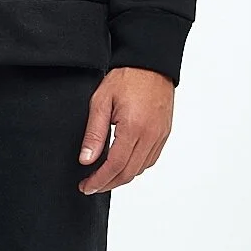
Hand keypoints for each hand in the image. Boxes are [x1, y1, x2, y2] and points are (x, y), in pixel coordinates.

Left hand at [77, 66, 174, 193]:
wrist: (151, 63)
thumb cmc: (127, 77)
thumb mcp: (101, 101)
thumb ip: (94, 133)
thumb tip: (86, 160)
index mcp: (134, 128)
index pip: (115, 165)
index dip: (99, 180)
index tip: (86, 187)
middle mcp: (150, 135)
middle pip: (129, 173)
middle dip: (108, 184)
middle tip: (91, 186)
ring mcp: (160, 136)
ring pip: (140, 169)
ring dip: (121, 177)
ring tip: (104, 177)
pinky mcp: (164, 134)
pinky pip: (150, 159)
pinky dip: (135, 167)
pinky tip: (122, 165)